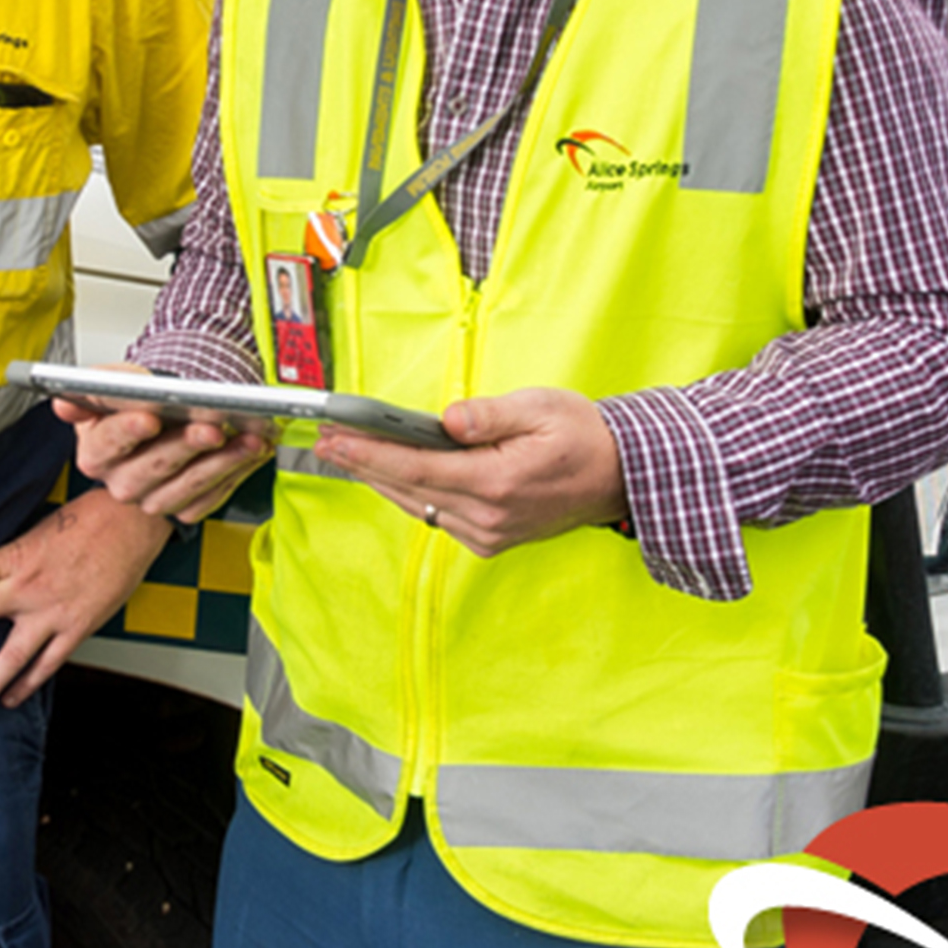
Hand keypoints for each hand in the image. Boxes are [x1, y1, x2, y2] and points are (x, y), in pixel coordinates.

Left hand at [0, 488, 171, 716]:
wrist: (134, 521)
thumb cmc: (91, 518)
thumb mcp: (41, 529)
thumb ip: (15, 556)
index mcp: (15, 557)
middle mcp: (26, 587)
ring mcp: (51, 612)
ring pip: (10, 656)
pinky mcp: (77, 627)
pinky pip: (48, 664)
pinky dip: (28, 683)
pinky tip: (12, 698)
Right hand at [59, 367, 273, 523]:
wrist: (168, 419)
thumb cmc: (142, 402)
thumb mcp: (117, 384)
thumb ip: (97, 388)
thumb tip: (64, 404)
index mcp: (97, 451)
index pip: (107, 443)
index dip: (128, 430)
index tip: (149, 417)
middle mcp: (121, 481)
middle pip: (152, 468)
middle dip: (186, 446)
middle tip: (213, 427)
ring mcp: (153, 500)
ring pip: (187, 487)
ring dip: (223, 462)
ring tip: (249, 439)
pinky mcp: (183, 510)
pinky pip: (211, 498)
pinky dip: (236, 474)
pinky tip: (252, 452)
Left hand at [314, 387, 627, 557]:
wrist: (621, 477)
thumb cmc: (584, 436)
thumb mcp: (541, 407)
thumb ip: (489, 414)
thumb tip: (447, 420)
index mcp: (497, 482)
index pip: (415, 467)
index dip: (369, 453)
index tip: (335, 439)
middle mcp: (488, 517)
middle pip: (408, 489)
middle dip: (363, 464)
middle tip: (326, 441)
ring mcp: (489, 533)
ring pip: (418, 505)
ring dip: (381, 480)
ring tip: (347, 455)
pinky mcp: (491, 539)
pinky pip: (437, 516)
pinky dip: (411, 494)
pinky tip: (392, 475)